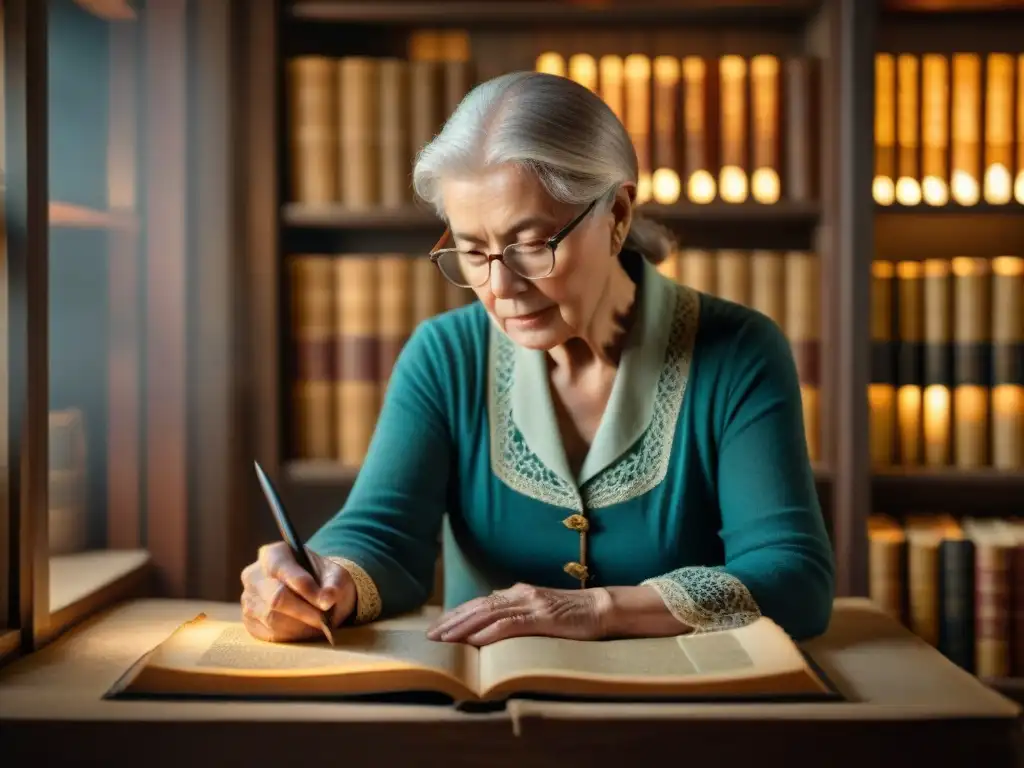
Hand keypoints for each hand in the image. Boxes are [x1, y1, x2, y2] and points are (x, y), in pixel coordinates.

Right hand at [240, 542, 355, 641]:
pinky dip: (293, 635)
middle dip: (305, 612)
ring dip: (300, 626)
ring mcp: (248, 600)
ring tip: (318, 624)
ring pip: (273, 619)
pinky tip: (305, 628)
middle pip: (275, 598)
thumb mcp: (336, 576)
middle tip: (326, 620)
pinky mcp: (250, 622)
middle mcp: (253, 575)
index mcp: (273, 554)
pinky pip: (270, 634)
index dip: (305, 588)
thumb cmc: (324, 581)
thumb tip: (328, 599)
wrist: (315, 594)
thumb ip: (334, 584)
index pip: (283, 570)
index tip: (327, 602)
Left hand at [426, 582, 611, 645]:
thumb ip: (517, 614)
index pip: (479, 603)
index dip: (456, 615)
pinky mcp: (543, 616)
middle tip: (430, 636)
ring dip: (463, 627)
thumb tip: (491, 626)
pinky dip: (490, 632)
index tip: (436, 629)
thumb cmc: (572, 614)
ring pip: (489, 614)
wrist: (602, 608)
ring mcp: (531, 603)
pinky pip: (511, 624)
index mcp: (518, 592)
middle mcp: (520, 593)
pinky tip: (475, 640)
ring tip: (445, 640)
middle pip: (478, 606)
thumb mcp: (539, 611)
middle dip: (451, 621)